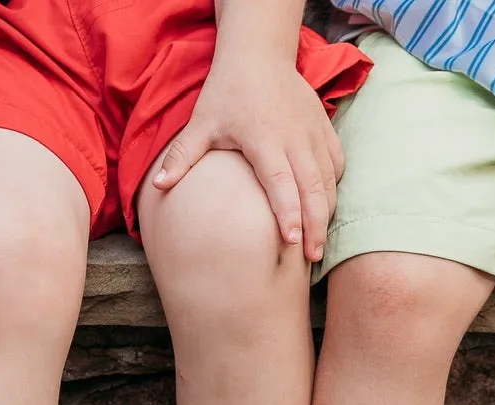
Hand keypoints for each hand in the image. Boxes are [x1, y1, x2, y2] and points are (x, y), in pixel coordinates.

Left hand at [150, 52, 340, 261]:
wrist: (259, 55)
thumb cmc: (227, 92)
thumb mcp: (201, 123)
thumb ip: (182, 156)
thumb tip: (158, 187)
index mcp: (264, 138)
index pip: (281, 181)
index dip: (288, 212)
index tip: (292, 242)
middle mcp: (294, 137)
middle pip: (312, 187)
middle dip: (315, 225)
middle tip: (311, 258)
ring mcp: (313, 132)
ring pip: (329, 179)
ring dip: (326, 212)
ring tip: (319, 243)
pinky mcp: (325, 128)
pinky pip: (336, 165)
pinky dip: (333, 188)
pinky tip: (324, 208)